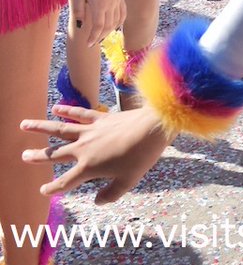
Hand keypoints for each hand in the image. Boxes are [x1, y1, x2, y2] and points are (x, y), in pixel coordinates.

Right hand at [21, 105, 174, 202]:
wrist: (153, 128)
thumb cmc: (142, 156)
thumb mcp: (128, 181)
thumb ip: (111, 194)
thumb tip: (97, 202)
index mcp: (89, 168)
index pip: (65, 182)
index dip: (53, 188)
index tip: (43, 191)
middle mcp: (84, 149)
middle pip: (55, 154)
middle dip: (38, 156)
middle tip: (23, 156)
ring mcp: (91, 132)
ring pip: (60, 130)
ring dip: (41, 127)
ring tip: (24, 124)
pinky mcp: (101, 118)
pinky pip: (81, 115)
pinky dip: (68, 111)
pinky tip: (56, 108)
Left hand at [69, 0, 125, 46]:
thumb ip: (79, 11)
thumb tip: (80, 25)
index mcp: (99, 5)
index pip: (98, 26)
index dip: (93, 37)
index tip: (88, 44)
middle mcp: (111, 5)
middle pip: (108, 26)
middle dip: (100, 36)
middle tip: (92, 43)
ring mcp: (117, 1)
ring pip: (116, 21)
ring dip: (109, 31)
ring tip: (101, 36)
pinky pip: (123, 14)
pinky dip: (119, 22)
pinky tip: (113, 26)